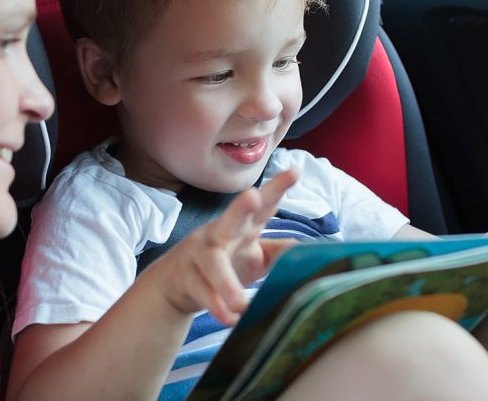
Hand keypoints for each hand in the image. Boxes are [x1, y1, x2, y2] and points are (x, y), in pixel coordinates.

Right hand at [147, 169, 299, 325]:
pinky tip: (229, 317)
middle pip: (230, 218)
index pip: (263, 205)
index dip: (278, 187)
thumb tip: (312, 254)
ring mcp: (199, 254)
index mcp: (242, 226)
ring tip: (240, 303)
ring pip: (212, 263)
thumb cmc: (224, 263)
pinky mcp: (186, 276)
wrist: (175, 284)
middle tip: (252, 197)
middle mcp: (220, 233)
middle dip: (241, 207)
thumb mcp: (255, 256)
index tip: (295, 170)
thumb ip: (281, 252)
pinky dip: (216, 305)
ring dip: (227, 282)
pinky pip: (201, 291)